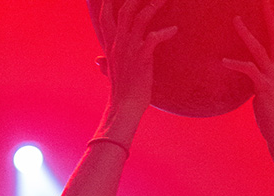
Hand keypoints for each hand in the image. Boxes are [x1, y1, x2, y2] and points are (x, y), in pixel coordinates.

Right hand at [97, 0, 176, 119]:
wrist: (124, 107)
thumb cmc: (121, 92)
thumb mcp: (110, 74)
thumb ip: (105, 64)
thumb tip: (98, 60)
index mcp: (111, 46)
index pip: (105, 17)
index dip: (108, 3)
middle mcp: (119, 43)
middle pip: (124, 10)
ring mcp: (130, 49)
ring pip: (139, 18)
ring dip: (152, 5)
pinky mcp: (142, 58)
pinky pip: (154, 37)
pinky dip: (165, 32)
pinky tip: (174, 29)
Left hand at [223, 0, 273, 144]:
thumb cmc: (272, 110)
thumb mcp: (272, 86)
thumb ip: (267, 71)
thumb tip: (255, 63)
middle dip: (271, 14)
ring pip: (260, 49)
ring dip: (247, 33)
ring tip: (235, 19)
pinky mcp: (264, 88)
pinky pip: (249, 71)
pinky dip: (236, 65)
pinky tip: (223, 62)